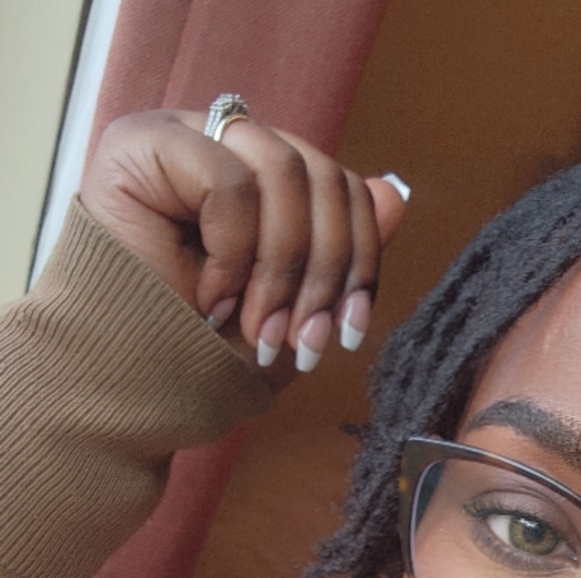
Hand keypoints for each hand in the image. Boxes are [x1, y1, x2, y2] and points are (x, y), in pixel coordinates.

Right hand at [80, 109, 409, 373]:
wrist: (128, 383)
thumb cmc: (203, 353)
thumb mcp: (294, 314)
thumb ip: (341, 257)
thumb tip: (395, 195)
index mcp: (267, 183)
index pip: (343, 189)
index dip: (362, 260)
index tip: (350, 333)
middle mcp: (231, 148)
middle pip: (324, 177)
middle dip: (325, 273)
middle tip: (303, 342)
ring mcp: (189, 136)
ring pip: (285, 170)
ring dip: (283, 267)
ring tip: (257, 328)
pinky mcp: (148, 143)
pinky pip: (229, 180)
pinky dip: (233, 251)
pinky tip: (211, 299)